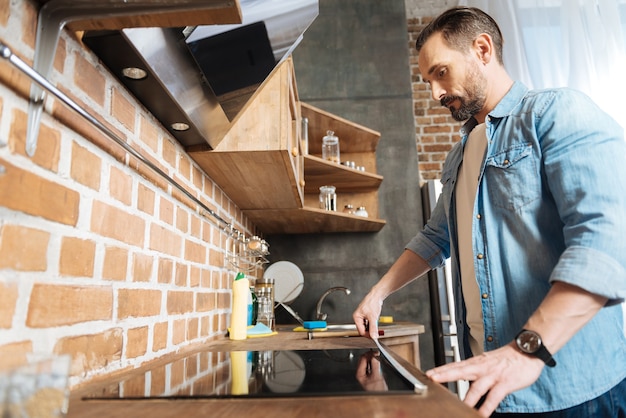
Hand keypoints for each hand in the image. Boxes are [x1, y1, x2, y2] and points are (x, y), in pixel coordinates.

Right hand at [352, 291, 382, 338]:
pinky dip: (372, 324)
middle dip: (370, 332)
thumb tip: (373, 336)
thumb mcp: (373, 317)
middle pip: (363, 329)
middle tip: (376, 333)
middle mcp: (358, 317)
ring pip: (366, 327)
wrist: (377, 295)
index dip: (367, 335)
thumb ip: (373, 327)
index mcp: (356, 317)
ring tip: (376, 326)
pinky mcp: (366, 315)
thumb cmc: (372, 302)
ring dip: (371, 328)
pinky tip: (376, 322)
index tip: (374, 337)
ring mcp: (362, 316)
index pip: (360, 331)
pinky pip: (368, 323)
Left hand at [355, 351, 387, 390]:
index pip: (362, 359)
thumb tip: (375, 356)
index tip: (376, 352)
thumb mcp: (377, 377)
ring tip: (377, 356)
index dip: (369, 354)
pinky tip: (377, 361)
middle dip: (370, 355)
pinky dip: (373, 362)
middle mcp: (361, 373)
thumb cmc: (377, 391)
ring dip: (372, 358)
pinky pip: (370, 365)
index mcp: (360, 373)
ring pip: (366, 361)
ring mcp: (364, 373)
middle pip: (363, 359)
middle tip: (377, 353)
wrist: (381, 398)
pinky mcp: (369, 374)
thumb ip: (375, 366)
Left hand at [425, 343, 544, 416]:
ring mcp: (493, 375)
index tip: (428, 374)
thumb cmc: (508, 358)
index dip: (442, 369)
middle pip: (460, 371)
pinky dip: (487, 406)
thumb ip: (476, 370)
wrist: (528, 350)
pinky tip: (481, 414)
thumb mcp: (488, 361)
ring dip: (466, 398)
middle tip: (432, 379)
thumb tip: (464, 376)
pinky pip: (494, 396)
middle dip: (445, 375)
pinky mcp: (505, 383)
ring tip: (456, 407)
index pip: (456, 365)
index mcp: (477, 362)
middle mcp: (482, 367)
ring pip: (476, 387)